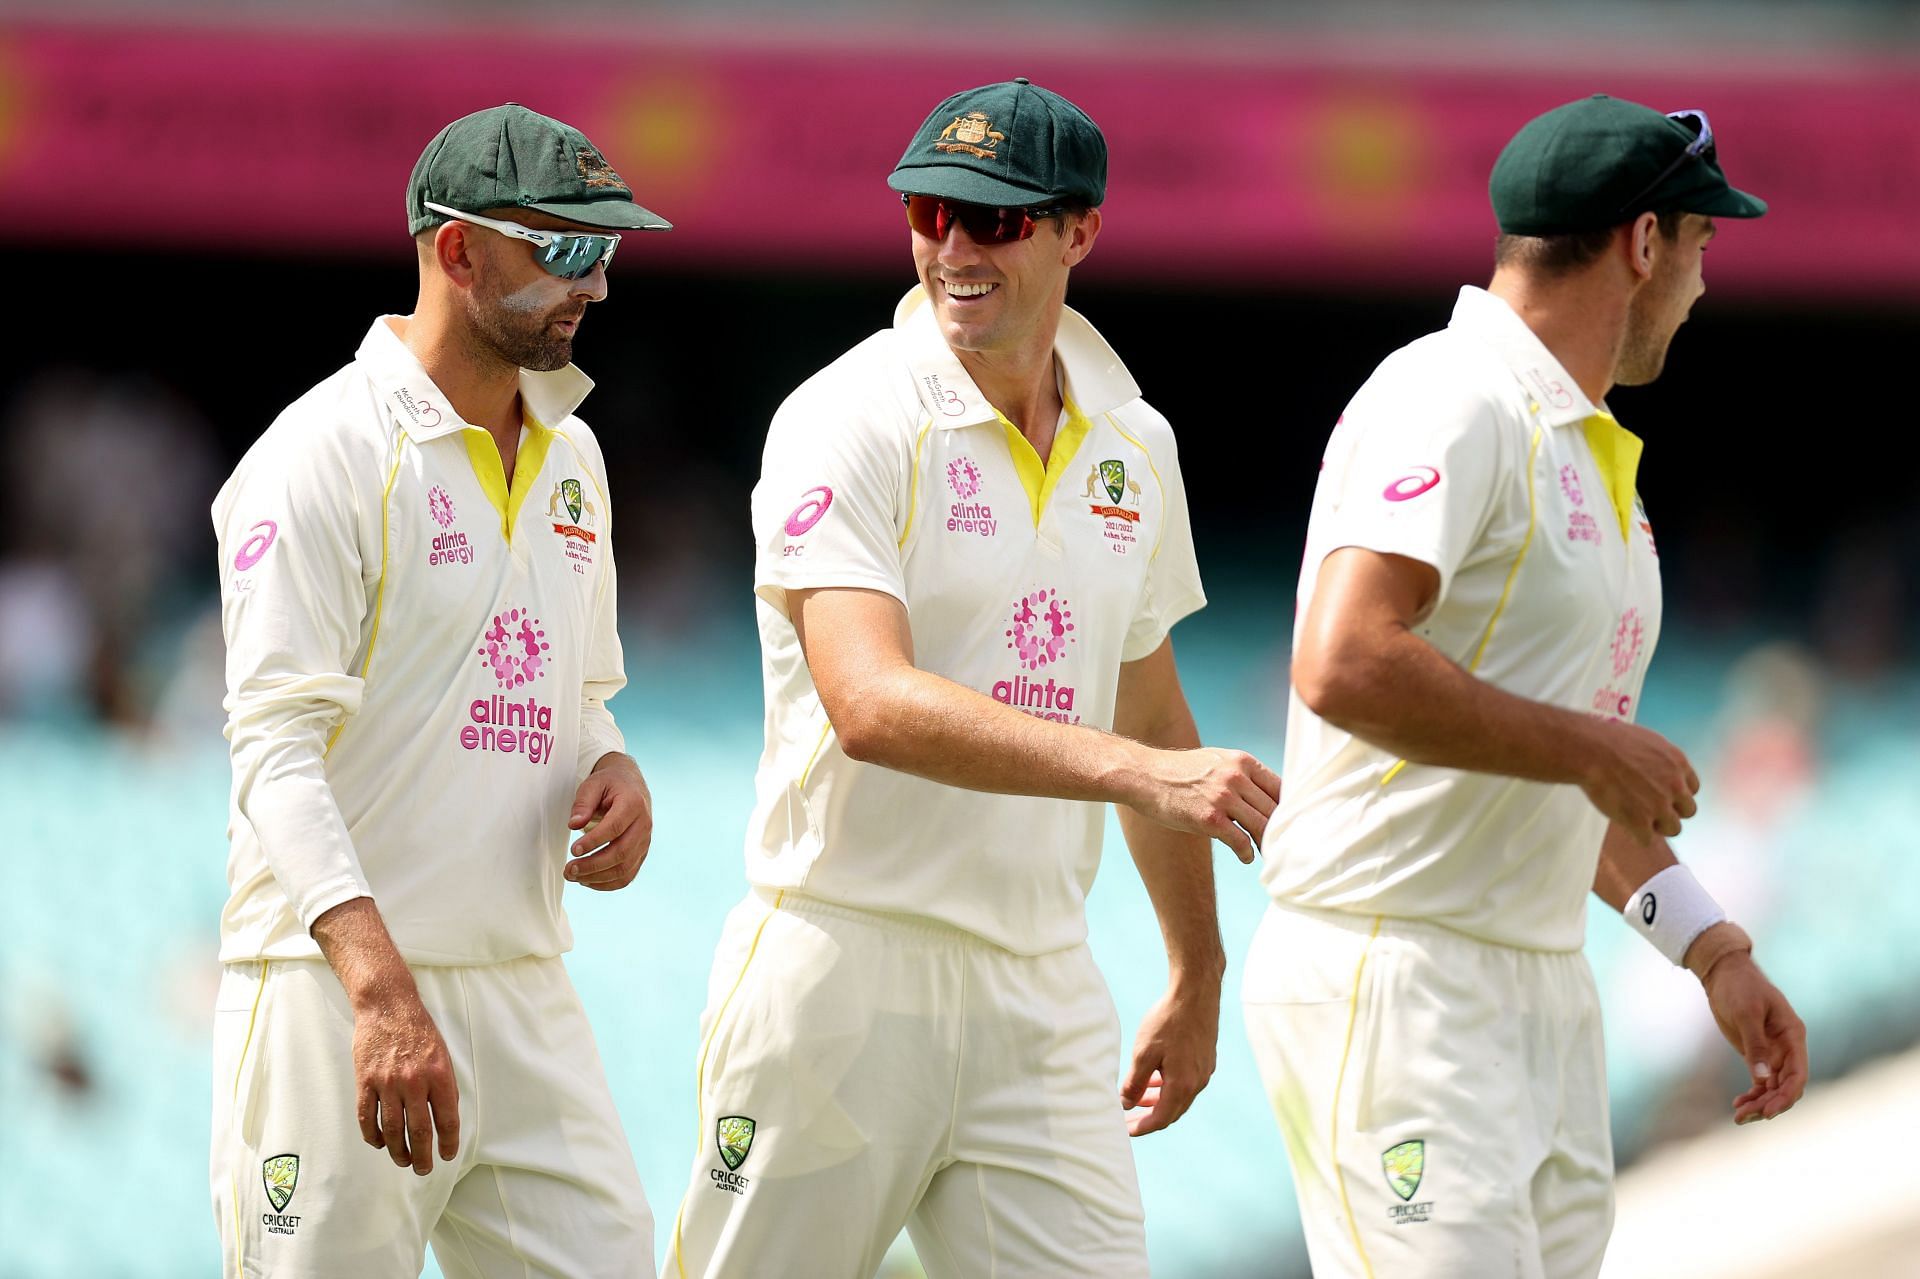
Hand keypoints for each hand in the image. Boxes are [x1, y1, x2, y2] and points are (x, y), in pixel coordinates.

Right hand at [352, 991, 458, 1174]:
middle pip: (419, 1131)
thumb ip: (443, 1087)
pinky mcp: (365, 1082)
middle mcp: (414, 1082)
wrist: (388, 1008)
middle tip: (424, 1169)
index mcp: (439, 1075)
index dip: (448, 1143)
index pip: (447, 1119)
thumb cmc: (419, 1031)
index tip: (447, 1155)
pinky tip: (380, 1144)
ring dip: (398, 1151)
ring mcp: (387, 1083)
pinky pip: (367, 1118)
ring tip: (403, 1161)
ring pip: (392, 1130)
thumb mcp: (443, 1056)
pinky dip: (373, 1136)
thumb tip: (445, 1120)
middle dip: (422, 1156)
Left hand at [566, 753, 652, 889]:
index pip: (615, 827)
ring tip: (574, 876)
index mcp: (633, 804)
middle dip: (593, 865)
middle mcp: (644, 824)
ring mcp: (644, 842)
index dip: (594, 841)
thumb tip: (574, 825)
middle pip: (621, 852)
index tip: (574, 850)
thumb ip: (583, 803)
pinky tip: (587, 881)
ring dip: (597, 877)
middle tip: (569, 869)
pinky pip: (627, 875)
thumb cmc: (610, 785)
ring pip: (624, 868)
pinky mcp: (641, 854)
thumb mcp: (593, 785)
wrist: (631, 787)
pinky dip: (607, 884)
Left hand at [1119, 982, 1220, 1135]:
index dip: (1142, 1127)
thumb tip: (1126, 1104)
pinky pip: (1186, 1083)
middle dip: (1149, 1117)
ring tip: (1137, 1099)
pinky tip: (1156, 1077)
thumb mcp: (1143, 1053)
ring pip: (1179, 1096)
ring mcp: (1204, 1071)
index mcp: (1183, 1085)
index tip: (1125, 1130)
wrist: (1196, 993)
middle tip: (1128, 1118)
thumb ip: (1135, 1083)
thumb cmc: (1167, 1021)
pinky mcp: (1205, 1059)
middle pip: (1172, 1111)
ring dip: (1158, 1101)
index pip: (1161, 1118)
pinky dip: (1169, 1087)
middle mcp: (1198, 1082)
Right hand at [1132, 747, 1281, 863]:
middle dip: (1281, 830)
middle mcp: (1236, 777)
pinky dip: (1247, 853)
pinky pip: (1241, 841)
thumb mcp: (1216, 762)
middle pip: (1275, 809)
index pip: (1280, 788)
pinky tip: (1245, 857)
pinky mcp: (1210, 818)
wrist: (1144, 776)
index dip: (1290, 809)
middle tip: (1283, 846)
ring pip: (1262, 826)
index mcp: (1242, 761)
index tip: (1290, 824)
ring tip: (1266, 853)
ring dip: (1267, 844)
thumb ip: (1242, 775)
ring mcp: (1223, 797)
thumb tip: (1268, 797)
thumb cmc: (1180, 773)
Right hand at [1577, 720, 1698, 841]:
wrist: (1591, 751)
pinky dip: (1635, 835)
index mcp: (1678, 764)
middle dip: (1670, 810)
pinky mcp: (1641, 821)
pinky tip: (1624, 825)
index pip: (1692, 789)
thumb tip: (1657, 768)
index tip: (1660, 794)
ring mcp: (1659, 805)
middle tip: (1648, 807)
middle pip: (1687, 811)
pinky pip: (1647, 839)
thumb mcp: (1647, 741)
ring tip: (1636, 819)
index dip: (1675, 793)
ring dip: (1656, 826)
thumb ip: (1660, 759)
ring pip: (1673, 828)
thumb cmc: (1609, 740)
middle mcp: (1675, 786)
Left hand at [1691, 936, 1807, 1123]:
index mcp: (1793, 1036)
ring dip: (1759, 1104)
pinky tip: (1738, 1105)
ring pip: (1773, 1088)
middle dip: (1769, 1104)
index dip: (1786, 1095)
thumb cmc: (1739, 987)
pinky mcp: (1758, 1056)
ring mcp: (1774, 1053)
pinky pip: (1761, 1083)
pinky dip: (1753, 1095)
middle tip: (1744, 1117)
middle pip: (1786, 1086)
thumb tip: (1762, 1078)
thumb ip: (1755, 1045)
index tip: (1768, 1112)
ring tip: (1738, 1116)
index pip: (1798, 1074)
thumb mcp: (1746, 1013)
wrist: (1724, 974)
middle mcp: (1788, 1048)